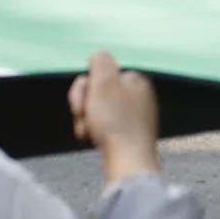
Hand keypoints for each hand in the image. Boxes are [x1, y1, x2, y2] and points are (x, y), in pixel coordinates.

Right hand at [72, 49, 162, 177]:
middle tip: (82, 115)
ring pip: (97, 109)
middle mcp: (138, 96)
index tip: (81, 100)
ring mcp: (134, 117)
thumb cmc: (116, 123)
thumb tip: (98, 55)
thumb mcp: (104, 82)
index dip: (85, 86)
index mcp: (136, 80)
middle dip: (83, 103)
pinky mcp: (128, 135)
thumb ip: (100, 61)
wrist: (128, 163)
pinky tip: (91, 139)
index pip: (101, 73)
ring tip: (87, 131)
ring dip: (85, 118)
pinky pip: (103, 126)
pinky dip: (93, 131)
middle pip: (98, 91)